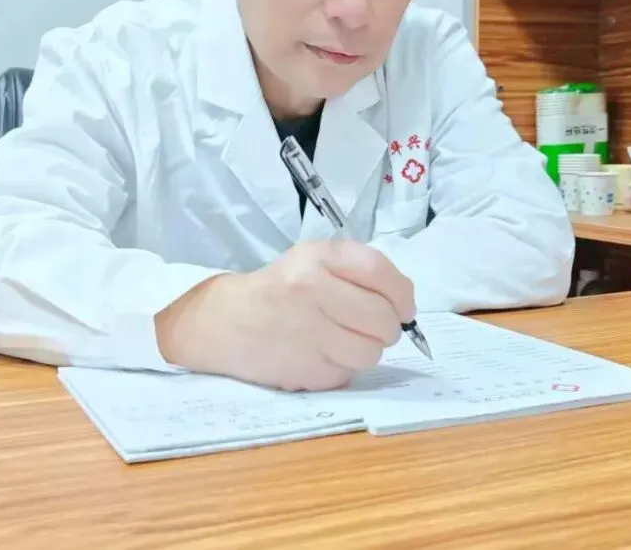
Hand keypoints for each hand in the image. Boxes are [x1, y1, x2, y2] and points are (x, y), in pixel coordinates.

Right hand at [154, 240, 415, 390]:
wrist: (224, 322)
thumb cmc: (280, 288)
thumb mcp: (314, 260)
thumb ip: (360, 272)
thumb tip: (405, 306)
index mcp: (316, 257)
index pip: (381, 273)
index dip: (402, 295)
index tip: (403, 308)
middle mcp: (310, 290)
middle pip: (383, 319)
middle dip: (388, 327)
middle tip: (373, 326)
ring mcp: (305, 333)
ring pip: (371, 352)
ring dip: (367, 350)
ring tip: (344, 340)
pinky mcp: (302, 369)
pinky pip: (348, 374)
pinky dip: (343, 367)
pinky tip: (322, 354)